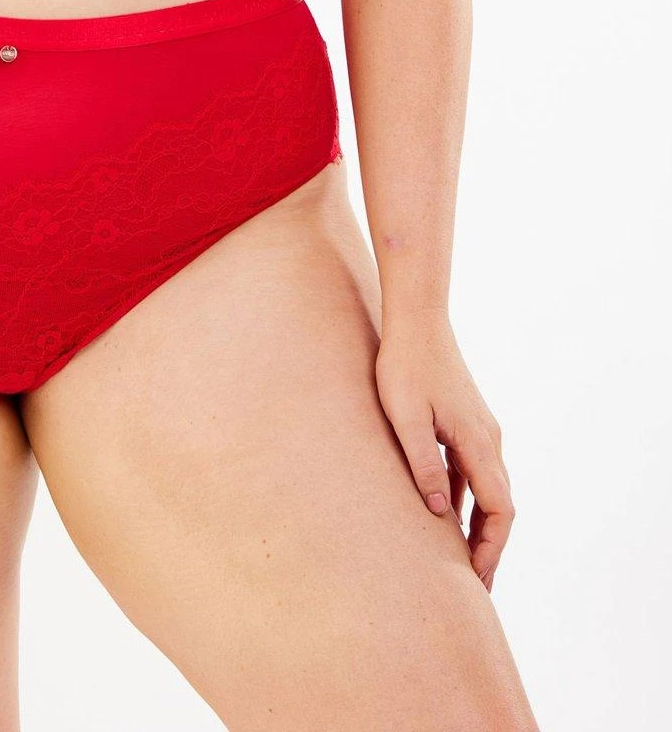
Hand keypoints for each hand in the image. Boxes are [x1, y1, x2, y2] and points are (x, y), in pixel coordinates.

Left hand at [374, 311, 514, 592]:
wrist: (417, 317)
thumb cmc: (405, 364)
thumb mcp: (405, 418)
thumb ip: (422, 464)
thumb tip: (441, 513)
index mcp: (477, 442)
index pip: (499, 511)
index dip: (491, 549)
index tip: (478, 580)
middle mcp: (487, 439)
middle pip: (499, 505)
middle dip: (489, 547)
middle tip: (473, 586)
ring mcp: (479, 429)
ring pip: (487, 488)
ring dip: (478, 524)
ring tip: (460, 559)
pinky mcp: (465, 420)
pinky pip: (472, 470)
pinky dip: (467, 498)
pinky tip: (446, 514)